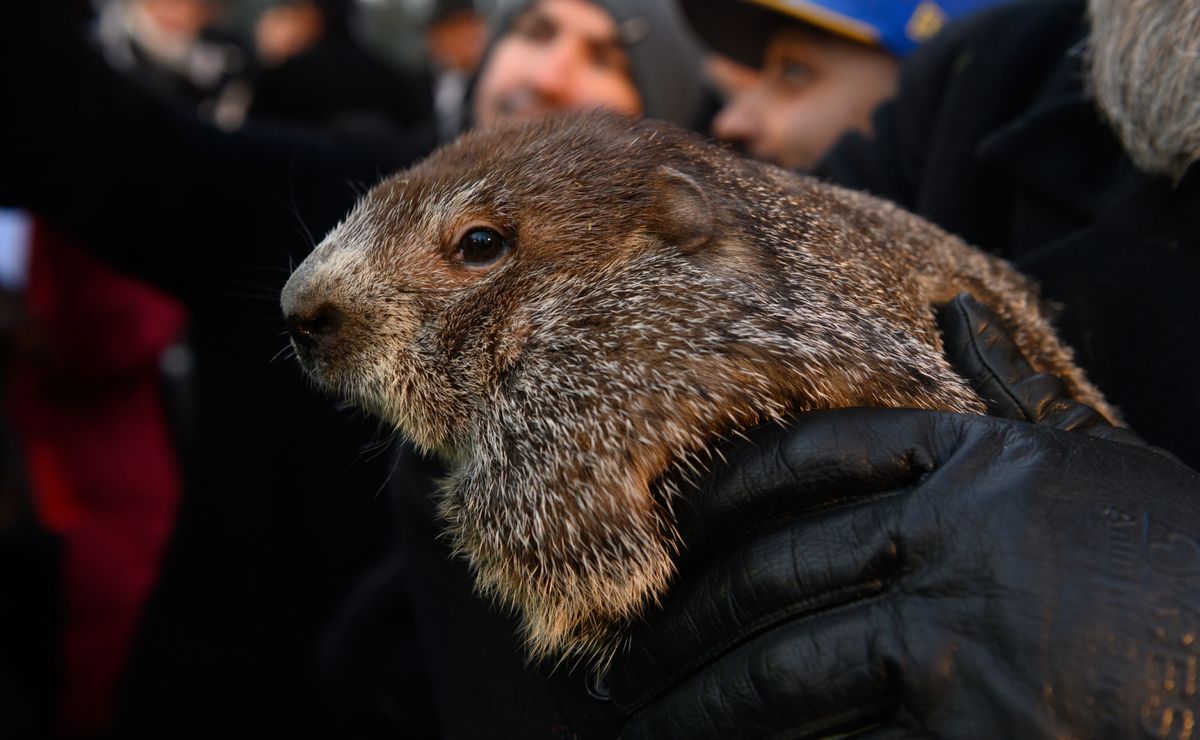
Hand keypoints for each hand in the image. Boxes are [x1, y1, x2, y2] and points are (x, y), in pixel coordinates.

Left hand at [611, 296, 1199, 738]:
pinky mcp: (967, 730)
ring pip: (784, 671)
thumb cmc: (1182, 571)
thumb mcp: (1105, 464)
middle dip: (688, 626)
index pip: (813, 461)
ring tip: (651, 724)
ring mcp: (955, 641)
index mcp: (976, 467)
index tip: (676, 525)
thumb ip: (1017, 395)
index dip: (729, 491)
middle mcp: (951, 542)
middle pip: (773, 575)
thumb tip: (960, 312)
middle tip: (630, 664)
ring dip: (704, 705)